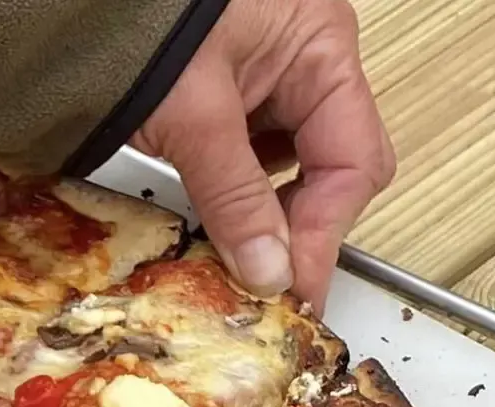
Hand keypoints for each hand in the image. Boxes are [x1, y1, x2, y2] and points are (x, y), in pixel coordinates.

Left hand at [132, 0, 394, 308]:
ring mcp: (272, 72)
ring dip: (270, 212)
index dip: (324, 234)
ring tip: (237, 252)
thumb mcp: (192, 117)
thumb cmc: (142, 22)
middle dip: (305, 225)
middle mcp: (309, 59)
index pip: (353, 162)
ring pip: (295, 164)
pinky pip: (255, 152)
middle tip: (267, 280)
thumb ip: (234, 198)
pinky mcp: (233, 88)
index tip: (293, 291)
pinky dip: (241, 190)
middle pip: (337, 166)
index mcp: (322, 50)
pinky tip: (216, 214)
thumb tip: (270, 274)